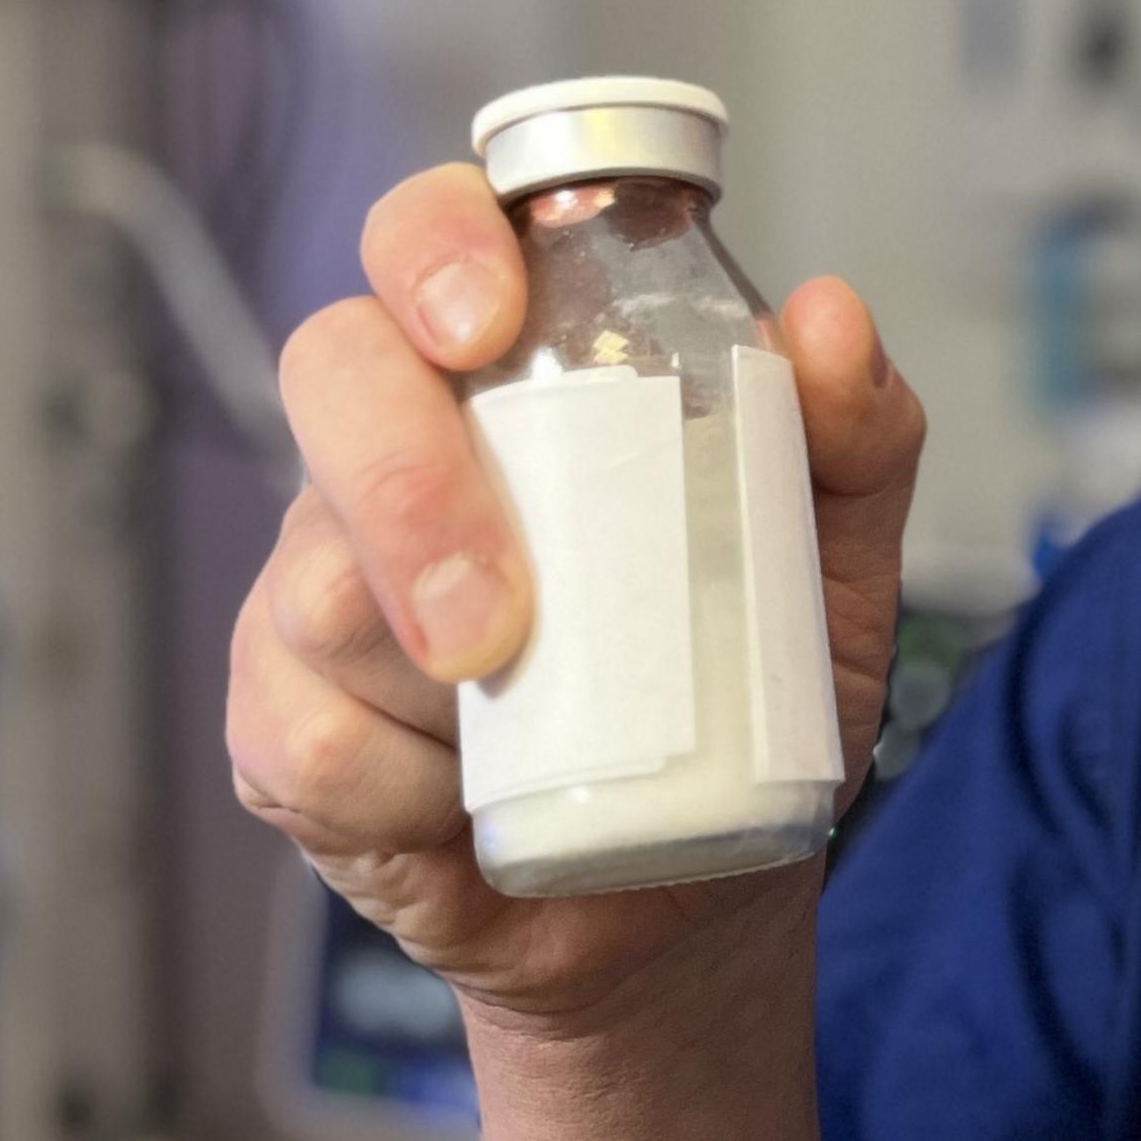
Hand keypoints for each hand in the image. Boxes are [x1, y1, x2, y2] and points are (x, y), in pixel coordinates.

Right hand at [224, 164, 925, 1033]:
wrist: (695, 901)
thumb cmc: (739, 697)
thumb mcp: (834, 570)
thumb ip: (853, 442)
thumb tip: (831, 322)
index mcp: (515, 381)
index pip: (432, 240)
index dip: (434, 245)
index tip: (485, 317)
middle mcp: (396, 459)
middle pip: (330, 377)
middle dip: (404, 480)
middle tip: (498, 608)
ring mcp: (322, 594)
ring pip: (309, 580)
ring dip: (419, 654)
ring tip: (518, 708)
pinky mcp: (287, 734)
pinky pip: (302, 737)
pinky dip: (397, 779)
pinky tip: (462, 800)